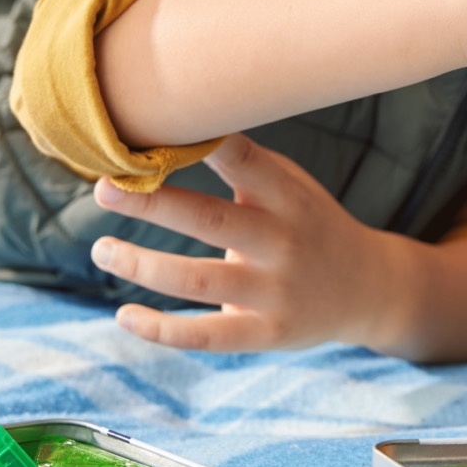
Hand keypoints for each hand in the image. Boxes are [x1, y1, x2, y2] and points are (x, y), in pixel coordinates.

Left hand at [90, 134, 388, 351]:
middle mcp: (283, 241)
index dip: (200, 145)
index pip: (243, 160)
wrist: (365, 287)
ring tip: (101, 248)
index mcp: (288, 196)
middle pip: (209, 219)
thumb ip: (243, 164)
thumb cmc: (309, 223)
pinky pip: (206, 335)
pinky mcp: (266, 333)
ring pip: (196, 280)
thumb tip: (170, 131)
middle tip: (102, 187)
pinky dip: (160, 329)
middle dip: (151, 203)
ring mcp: (276, 291)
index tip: (150, 132)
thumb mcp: (293, 185)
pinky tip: (124, 315)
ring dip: (141, 264)